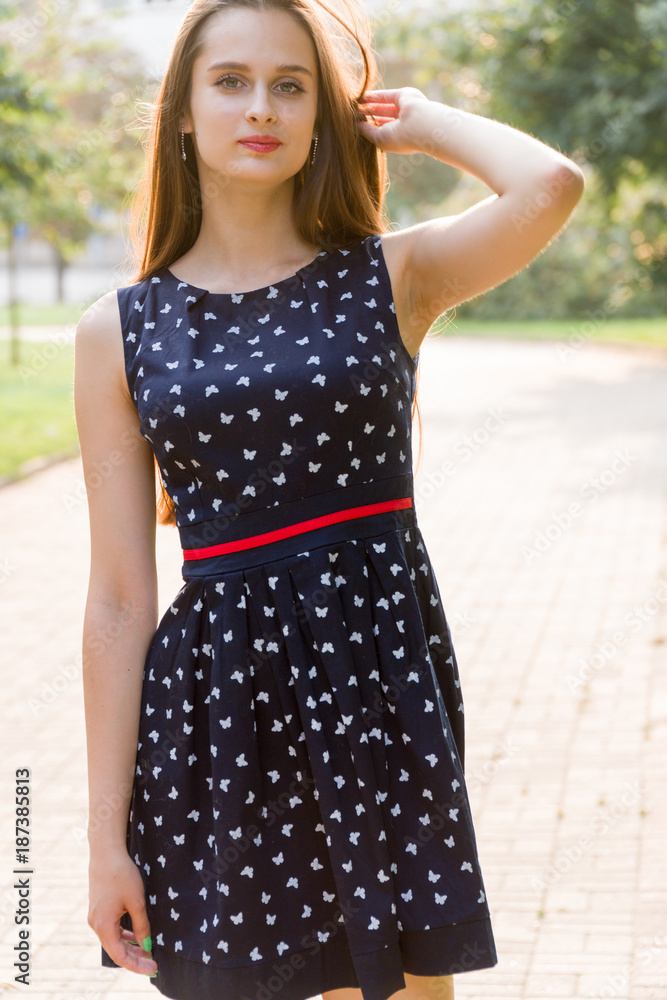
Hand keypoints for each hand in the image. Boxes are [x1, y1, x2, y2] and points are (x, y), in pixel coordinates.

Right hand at [88, 849, 157, 976]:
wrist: (106, 852)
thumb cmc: (122, 875)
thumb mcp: (137, 902)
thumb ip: (142, 926)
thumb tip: (147, 946)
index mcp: (103, 926)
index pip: (120, 956)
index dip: (137, 965)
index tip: (153, 969)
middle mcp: (95, 925)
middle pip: (116, 950)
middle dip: (135, 958)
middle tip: (153, 964)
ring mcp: (95, 917)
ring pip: (113, 940)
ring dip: (130, 946)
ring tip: (148, 951)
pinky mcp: (98, 909)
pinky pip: (111, 929)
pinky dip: (124, 935)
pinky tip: (137, 935)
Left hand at [356, 87, 431, 154]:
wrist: (419, 125)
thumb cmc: (400, 138)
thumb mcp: (379, 138)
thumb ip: (367, 131)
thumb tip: (356, 125)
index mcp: (399, 136)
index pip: (383, 131)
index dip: (370, 127)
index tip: (356, 125)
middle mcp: (403, 123)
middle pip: (382, 117)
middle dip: (368, 115)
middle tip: (353, 113)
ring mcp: (404, 109)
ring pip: (383, 105)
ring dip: (370, 104)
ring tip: (354, 104)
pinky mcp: (404, 96)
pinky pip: (386, 95)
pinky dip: (375, 96)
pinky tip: (362, 96)